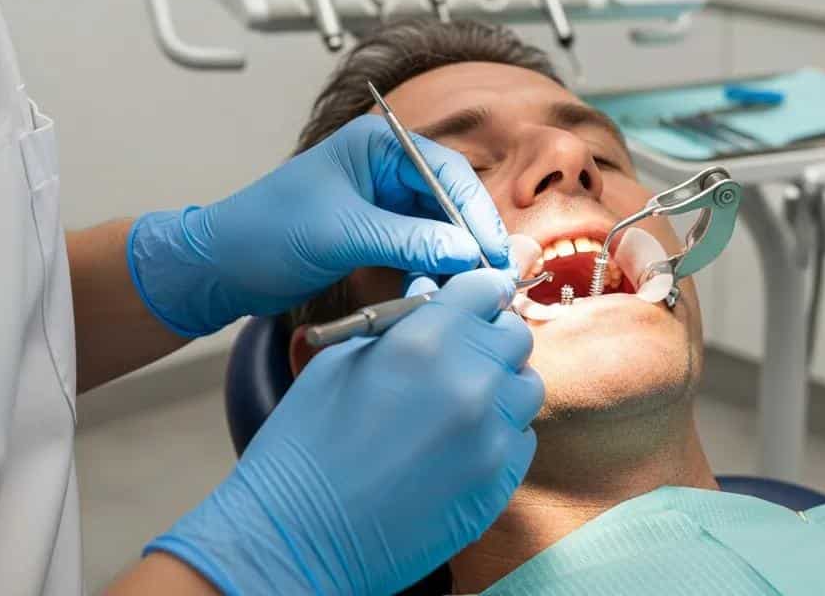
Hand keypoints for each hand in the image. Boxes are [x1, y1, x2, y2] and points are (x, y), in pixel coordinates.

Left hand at [127, 116, 509, 336]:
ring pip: (440, 226)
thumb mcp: (342, 233)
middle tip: (493, 277)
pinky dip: (433, 268)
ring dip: (455, 256)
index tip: (493, 253)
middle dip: (470, 236)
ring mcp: (383, 200)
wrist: (221, 267)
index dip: (475, 212)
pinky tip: (441, 291)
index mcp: (377, 145)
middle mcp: (386, 166)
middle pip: (450, 199)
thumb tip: (467, 253)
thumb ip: (409, 240)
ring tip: (470, 290)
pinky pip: (421, 247)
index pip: (447, 171)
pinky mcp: (377, 232)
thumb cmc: (266, 232)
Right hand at [147, 271, 542, 595]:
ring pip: (526, 386)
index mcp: (426, 340)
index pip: (486, 287)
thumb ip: (400, 321)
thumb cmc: (307, 441)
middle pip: (514, 335)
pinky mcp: (499, 483)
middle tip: (461, 352)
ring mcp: (490, 435)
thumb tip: (432, 293)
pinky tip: (461, 442)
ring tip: (460, 399)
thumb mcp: (341, 358)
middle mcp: (470, 381)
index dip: (479, 291)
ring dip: (501, 384)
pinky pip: (522, 438)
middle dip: (490, 336)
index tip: (472, 301)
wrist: (298, 537)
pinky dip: (500, 432)